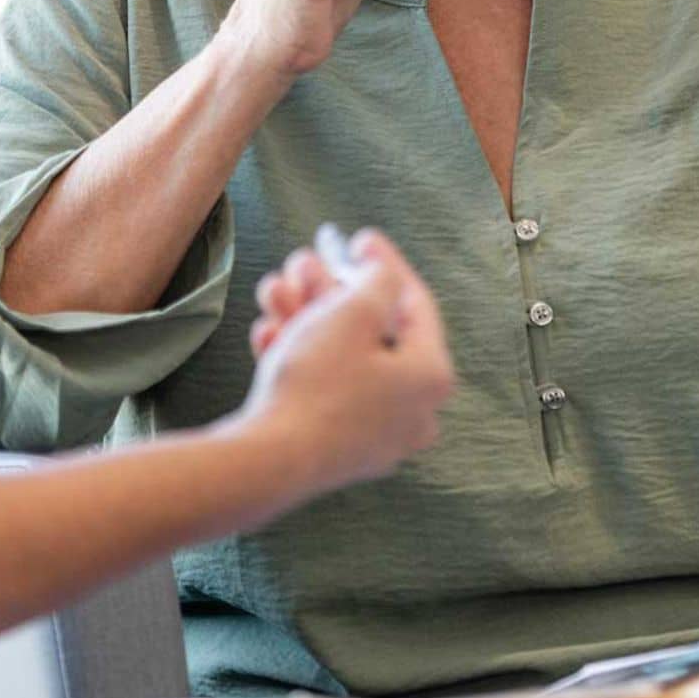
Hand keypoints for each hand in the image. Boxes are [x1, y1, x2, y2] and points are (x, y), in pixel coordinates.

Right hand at [237, 230, 454, 494]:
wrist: (272, 459)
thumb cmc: (319, 383)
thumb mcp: (353, 313)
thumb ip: (378, 281)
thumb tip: (384, 274)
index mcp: (431, 375)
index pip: (415, 304)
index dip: (385, 263)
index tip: (358, 237)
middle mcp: (414, 410)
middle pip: (373, 331)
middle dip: (330, 292)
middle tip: (304, 263)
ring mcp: (377, 434)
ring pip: (343, 358)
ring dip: (306, 319)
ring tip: (274, 292)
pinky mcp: (340, 449)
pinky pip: (325, 389)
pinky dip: (299, 358)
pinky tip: (267, 334)